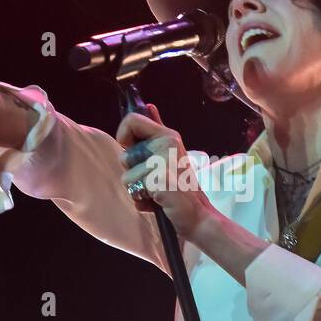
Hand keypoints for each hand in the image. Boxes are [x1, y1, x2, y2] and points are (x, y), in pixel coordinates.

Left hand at [116, 103, 212, 239]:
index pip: (132, 120)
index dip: (123, 136)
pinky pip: (134, 191)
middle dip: (132, 173)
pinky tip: (158, 202)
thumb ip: (155, 132)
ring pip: (127, 177)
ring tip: (157, 192)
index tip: (132, 152)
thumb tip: (148, 105)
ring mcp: (164, 161)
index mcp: (167, 135)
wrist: (197, 215)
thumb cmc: (180, 187)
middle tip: (154, 180)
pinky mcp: (160, 179)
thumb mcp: (169, 154)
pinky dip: (142, 202)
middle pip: (124, 154)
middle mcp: (166, 144)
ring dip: (137, 190)